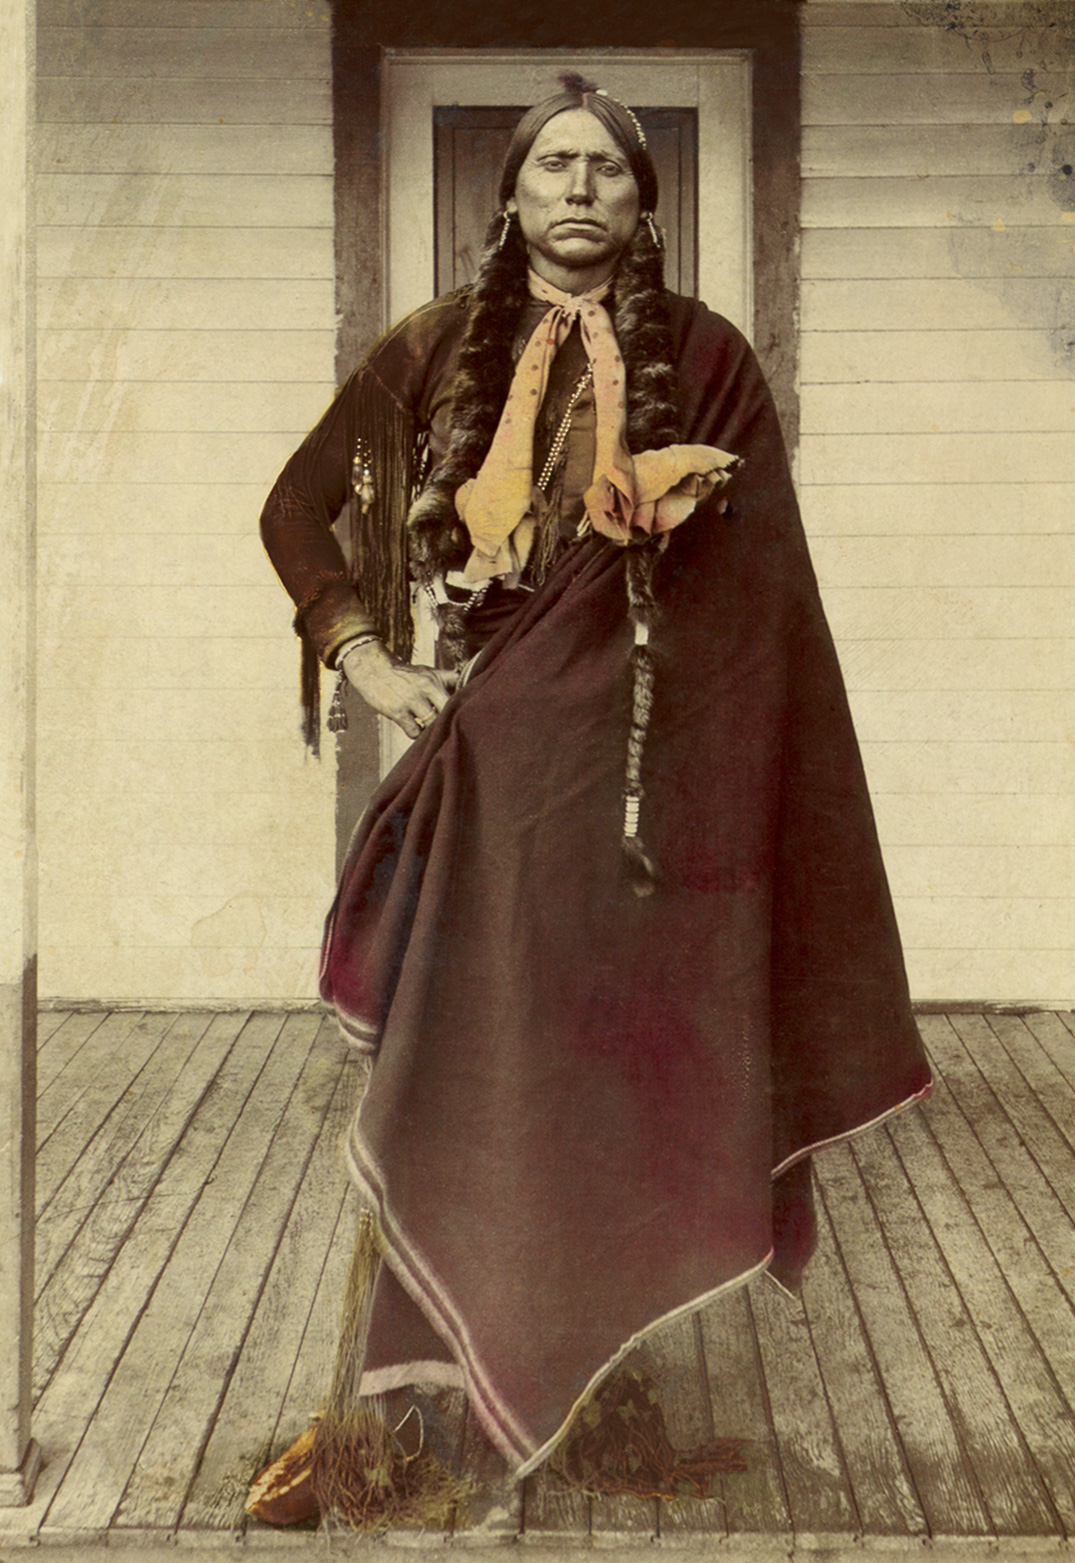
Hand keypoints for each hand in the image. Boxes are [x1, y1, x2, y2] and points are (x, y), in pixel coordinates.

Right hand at [340, 639, 456, 739]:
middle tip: (446, 726)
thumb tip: (467, 681)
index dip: (458, 710)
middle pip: (445, 714)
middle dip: (447, 721)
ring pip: (431, 725)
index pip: (454, 699)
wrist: (373, 669)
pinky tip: (416, 729)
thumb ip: (447, 677)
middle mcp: (424, 690)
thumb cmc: (404, 673)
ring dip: (432, 729)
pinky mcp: (397, 712)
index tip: (458, 716)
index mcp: (433, 681)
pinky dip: (417, 734)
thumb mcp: (427, 671)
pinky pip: (414, 732)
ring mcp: (410, 702)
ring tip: (430, 728)